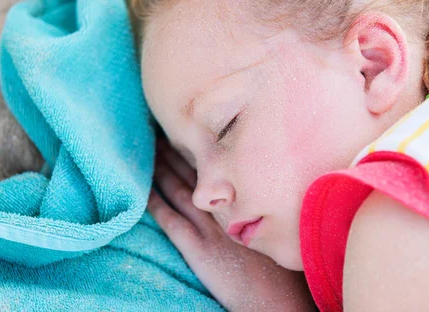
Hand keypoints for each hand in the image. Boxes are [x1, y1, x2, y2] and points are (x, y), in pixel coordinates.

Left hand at [147, 137, 316, 311]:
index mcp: (245, 201)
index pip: (215, 168)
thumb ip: (268, 206)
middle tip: (160, 133)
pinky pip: (171, 222)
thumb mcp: (280, 227)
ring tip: (149, 151)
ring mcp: (210, 228)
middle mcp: (226, 209)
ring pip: (179, 191)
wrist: (278, 299)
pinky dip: (156, 205)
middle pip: (193, 173)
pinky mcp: (199, 249)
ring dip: (162, 170)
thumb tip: (263, 187)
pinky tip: (144, 193)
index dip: (199, 151)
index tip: (187, 133)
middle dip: (176, 153)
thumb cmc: (285, 268)